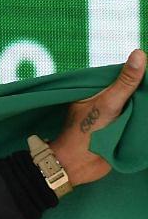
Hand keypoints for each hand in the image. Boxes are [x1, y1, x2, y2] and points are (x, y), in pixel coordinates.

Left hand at [51, 49, 145, 185]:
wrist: (78, 165)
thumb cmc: (85, 132)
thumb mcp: (108, 103)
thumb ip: (125, 82)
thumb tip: (140, 53)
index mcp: (101, 90)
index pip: (126, 75)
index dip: (143, 71)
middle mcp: (110, 101)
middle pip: (135, 90)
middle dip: (147, 87)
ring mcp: (118, 116)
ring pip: (140, 105)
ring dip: (147, 103)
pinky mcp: (125, 131)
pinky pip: (141, 121)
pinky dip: (147, 117)